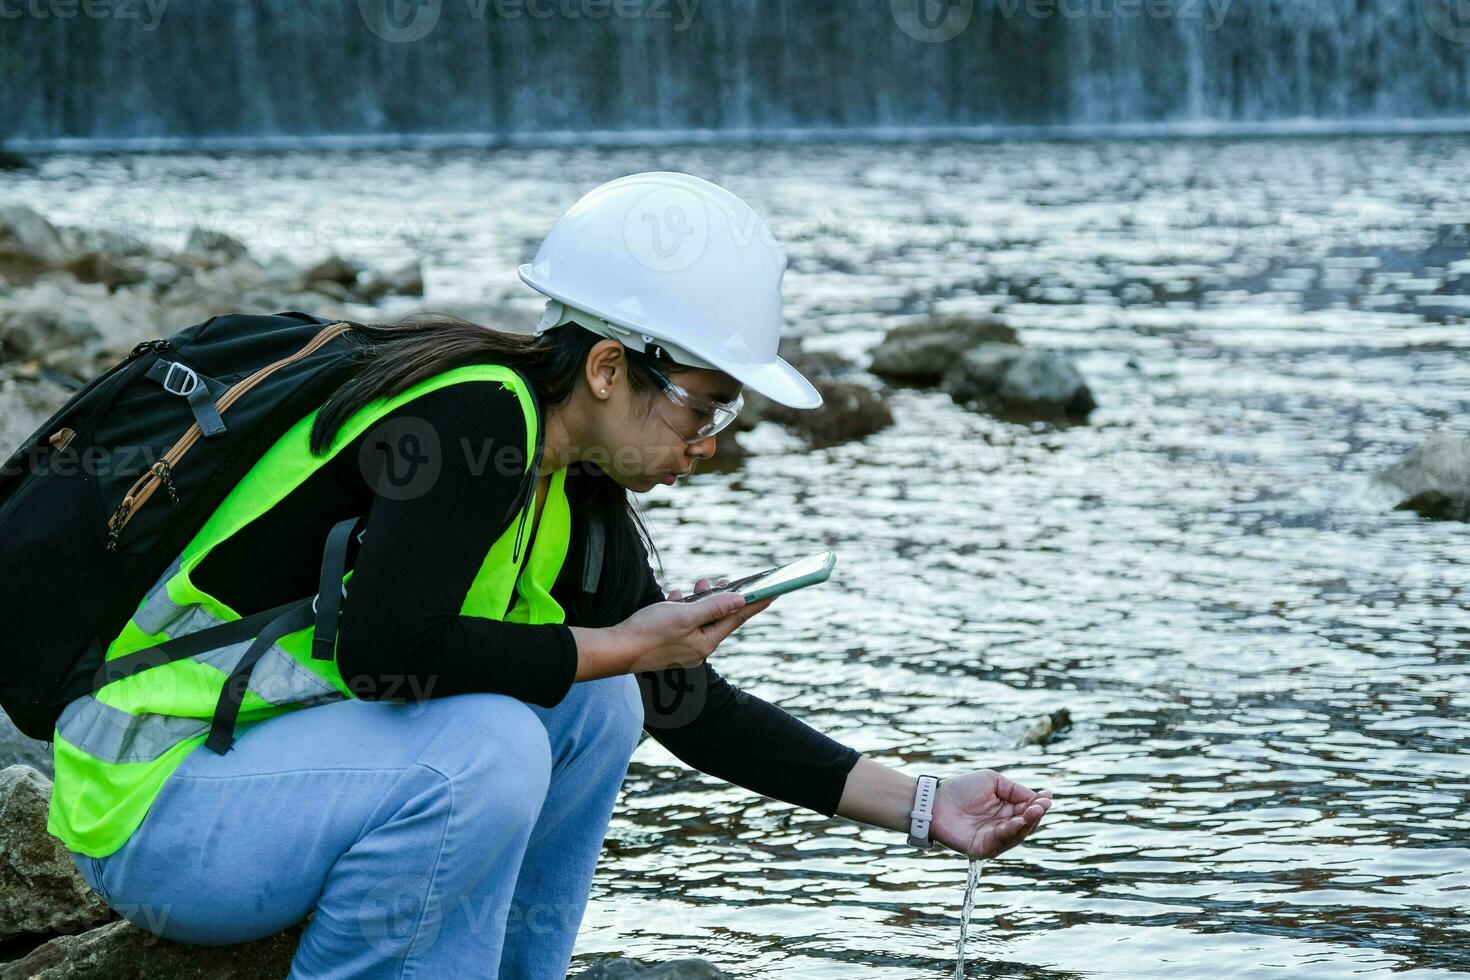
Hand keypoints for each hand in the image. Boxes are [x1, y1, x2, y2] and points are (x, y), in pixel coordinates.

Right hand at [616, 577, 774, 672]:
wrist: (616, 649)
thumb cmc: (649, 632)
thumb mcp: (685, 615)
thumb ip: (714, 607)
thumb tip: (740, 599)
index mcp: (706, 642)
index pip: (737, 619)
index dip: (755, 603)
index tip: (774, 591)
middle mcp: (698, 647)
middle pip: (720, 618)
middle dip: (724, 598)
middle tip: (728, 580)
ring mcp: (683, 646)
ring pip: (700, 619)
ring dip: (702, 600)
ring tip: (701, 583)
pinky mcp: (668, 643)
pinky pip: (683, 622)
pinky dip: (683, 607)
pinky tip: (675, 597)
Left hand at [928, 771, 1052, 860]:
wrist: (934, 800)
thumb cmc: (961, 788)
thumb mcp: (993, 781)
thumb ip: (1015, 790)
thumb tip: (1040, 797)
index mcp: (1006, 811)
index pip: (1028, 811)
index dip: (1039, 805)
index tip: (1048, 797)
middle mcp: (1002, 827)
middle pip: (1026, 825)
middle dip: (1035, 815)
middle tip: (1041, 805)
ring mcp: (993, 839)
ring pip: (1017, 835)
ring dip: (1026, 824)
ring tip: (1033, 811)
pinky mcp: (982, 849)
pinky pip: (1000, 842)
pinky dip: (1009, 832)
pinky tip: (1016, 821)